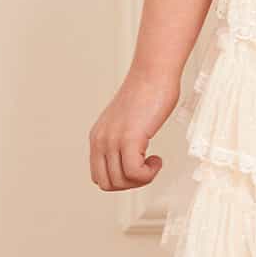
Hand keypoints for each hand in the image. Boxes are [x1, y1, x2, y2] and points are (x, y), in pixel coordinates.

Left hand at [88, 69, 178, 191]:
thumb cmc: (148, 93)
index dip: (121, 179)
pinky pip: (135, 173)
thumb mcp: (128, 122)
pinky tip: (158, 159)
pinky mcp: (129, 138)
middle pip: (107, 184)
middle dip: (130, 184)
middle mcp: (101, 140)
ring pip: (121, 182)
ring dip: (142, 179)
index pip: (99, 177)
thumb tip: (133, 157)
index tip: (139, 167)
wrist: (154, 73)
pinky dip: (149, 173)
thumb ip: (123, 139)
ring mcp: (113, 140)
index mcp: (97, 138)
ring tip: (154, 162)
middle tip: (147, 168)